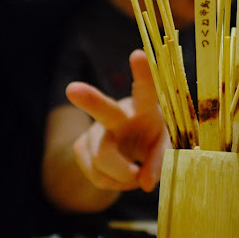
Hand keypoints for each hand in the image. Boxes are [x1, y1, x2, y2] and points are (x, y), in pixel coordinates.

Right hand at [65, 50, 166, 192]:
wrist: (129, 153)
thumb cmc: (153, 140)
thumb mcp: (165, 147)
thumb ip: (161, 161)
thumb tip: (144, 182)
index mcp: (145, 107)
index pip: (146, 90)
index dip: (143, 74)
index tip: (138, 54)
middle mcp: (118, 114)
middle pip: (103, 109)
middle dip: (89, 99)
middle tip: (73, 89)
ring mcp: (95, 130)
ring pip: (103, 159)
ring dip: (124, 176)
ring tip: (136, 173)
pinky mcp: (80, 147)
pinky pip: (97, 176)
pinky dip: (113, 183)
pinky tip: (120, 174)